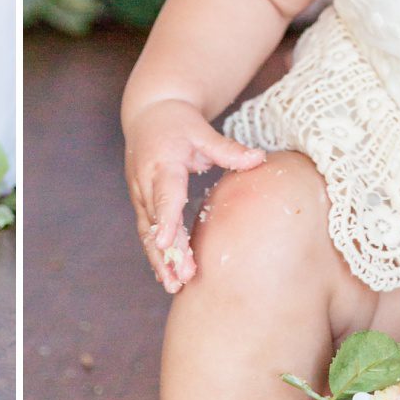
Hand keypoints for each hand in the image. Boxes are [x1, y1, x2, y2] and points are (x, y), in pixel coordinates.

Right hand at [123, 98, 265, 293]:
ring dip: (160, 259)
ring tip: (173, 286)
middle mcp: (146, 182)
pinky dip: (156, 253)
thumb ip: (227, 148)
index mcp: (162, 163)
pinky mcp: (141, 202)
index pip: (164, 195)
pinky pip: (147, 231)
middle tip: (182, 279)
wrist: (148, 113)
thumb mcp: (202, 130)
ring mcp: (140, 194)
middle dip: (167, 252)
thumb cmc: (178, 122)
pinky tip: (166, 274)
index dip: (164, 219)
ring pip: (148, 232)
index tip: (166, 242)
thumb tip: (258, 159)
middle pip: (155, 222)